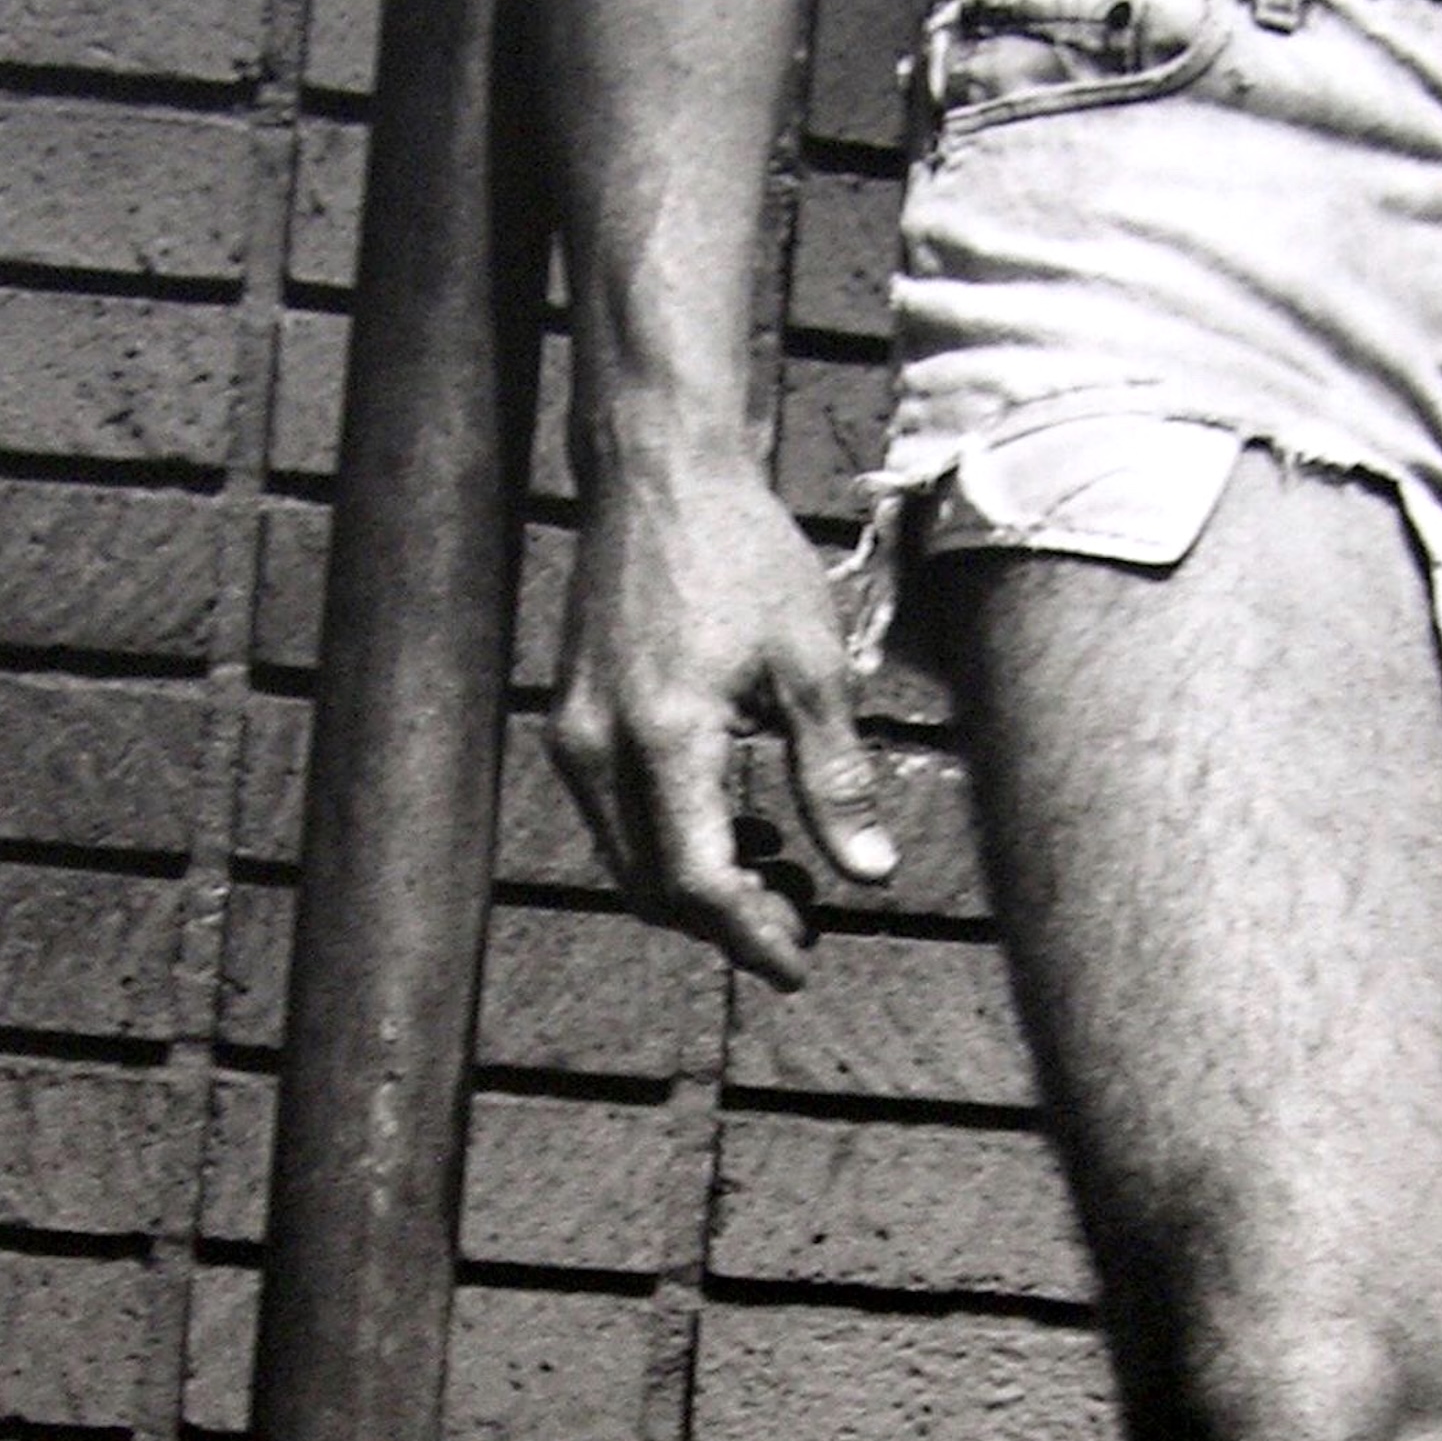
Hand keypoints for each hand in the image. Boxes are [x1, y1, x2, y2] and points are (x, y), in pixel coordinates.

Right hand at [550, 457, 894, 985]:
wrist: (657, 475)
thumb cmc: (742, 554)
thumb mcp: (812, 665)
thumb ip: (836, 778)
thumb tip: (870, 875)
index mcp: (666, 736)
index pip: (698, 882)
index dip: (750, 938)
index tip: (800, 965)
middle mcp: (601, 747)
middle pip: (654, 889)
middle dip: (727, 922)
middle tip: (803, 920)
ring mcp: (575, 737)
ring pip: (628, 862)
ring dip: (697, 888)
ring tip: (778, 870)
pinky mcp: (571, 721)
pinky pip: (613, 819)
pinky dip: (669, 843)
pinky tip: (733, 818)